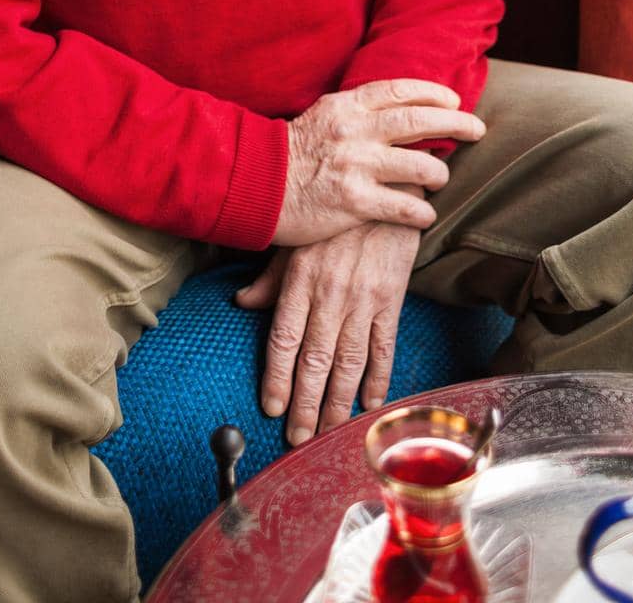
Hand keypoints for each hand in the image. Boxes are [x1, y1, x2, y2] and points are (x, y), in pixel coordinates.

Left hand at [236, 214, 421, 444]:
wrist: (385, 195)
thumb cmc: (334, 220)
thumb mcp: (294, 241)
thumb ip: (269, 279)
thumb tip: (242, 302)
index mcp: (300, 280)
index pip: (283, 339)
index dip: (277, 378)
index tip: (272, 408)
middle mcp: (329, 294)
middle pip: (314, 360)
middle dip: (305, 404)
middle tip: (298, 438)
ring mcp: (362, 300)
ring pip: (348, 362)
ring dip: (337, 402)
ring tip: (328, 433)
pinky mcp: (390, 300)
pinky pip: (383, 347)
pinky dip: (378, 379)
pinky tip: (368, 404)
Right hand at [273, 79, 484, 245]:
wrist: (254, 185)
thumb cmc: (291, 152)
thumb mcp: (323, 115)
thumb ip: (359, 110)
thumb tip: (401, 108)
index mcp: (347, 105)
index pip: (401, 90)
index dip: (434, 94)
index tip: (454, 101)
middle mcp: (355, 131)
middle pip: (421, 122)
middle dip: (457, 124)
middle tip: (476, 130)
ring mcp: (355, 166)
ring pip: (421, 166)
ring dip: (439, 174)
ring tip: (440, 179)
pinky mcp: (353, 203)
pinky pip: (404, 207)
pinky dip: (421, 212)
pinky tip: (424, 215)